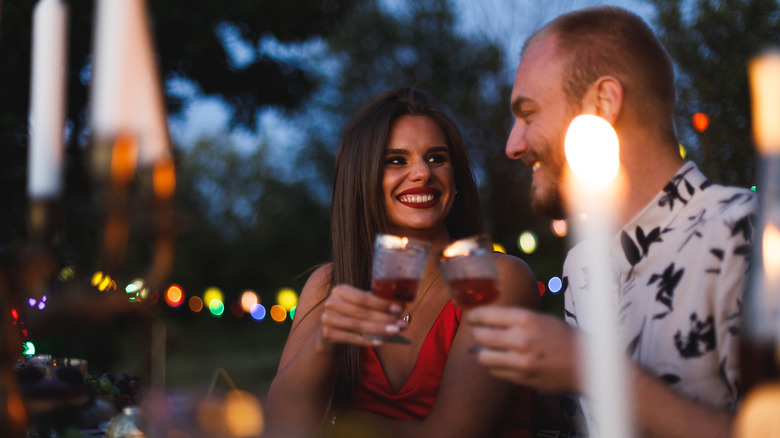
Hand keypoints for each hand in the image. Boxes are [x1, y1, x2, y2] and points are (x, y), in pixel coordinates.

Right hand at [319, 284, 405, 348]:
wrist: (331, 333)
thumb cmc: (352, 315)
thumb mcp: (361, 306)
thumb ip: (376, 304)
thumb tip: (401, 306)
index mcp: (340, 290)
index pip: (363, 297)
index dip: (382, 303)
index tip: (399, 308)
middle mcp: (331, 302)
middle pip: (362, 312)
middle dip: (384, 318)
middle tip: (401, 324)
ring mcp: (327, 318)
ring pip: (358, 325)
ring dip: (379, 329)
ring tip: (395, 331)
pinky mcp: (327, 334)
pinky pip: (351, 338)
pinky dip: (367, 340)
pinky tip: (381, 342)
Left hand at [467, 306, 581, 393]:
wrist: (588, 363)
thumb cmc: (565, 338)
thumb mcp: (542, 319)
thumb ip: (517, 319)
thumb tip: (491, 319)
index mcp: (526, 319)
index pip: (486, 315)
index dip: (474, 316)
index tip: (471, 318)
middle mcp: (521, 338)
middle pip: (480, 336)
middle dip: (476, 334)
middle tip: (478, 334)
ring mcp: (521, 360)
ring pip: (483, 357)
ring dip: (482, 353)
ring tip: (486, 350)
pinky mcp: (522, 378)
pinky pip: (495, 372)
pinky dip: (493, 367)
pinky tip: (500, 362)